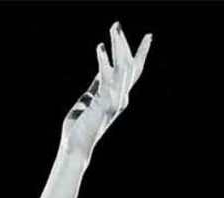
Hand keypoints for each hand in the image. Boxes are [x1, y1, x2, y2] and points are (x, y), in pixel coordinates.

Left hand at [61, 22, 150, 158]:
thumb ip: (98, 84)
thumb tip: (103, 66)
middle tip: (117, 25)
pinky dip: (104, 61)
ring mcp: (115, 101)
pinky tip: (100, 48)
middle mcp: (121, 98)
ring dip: (117, 46)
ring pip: (123, 67)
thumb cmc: (80, 125)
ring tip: (113, 29)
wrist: (75, 146)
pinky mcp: (105, 103)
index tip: (149, 36)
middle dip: (124, 44)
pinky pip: (107, 77)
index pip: (134, 71)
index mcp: (119, 96)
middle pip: (130, 65)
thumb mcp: (90, 97)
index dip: (141, 53)